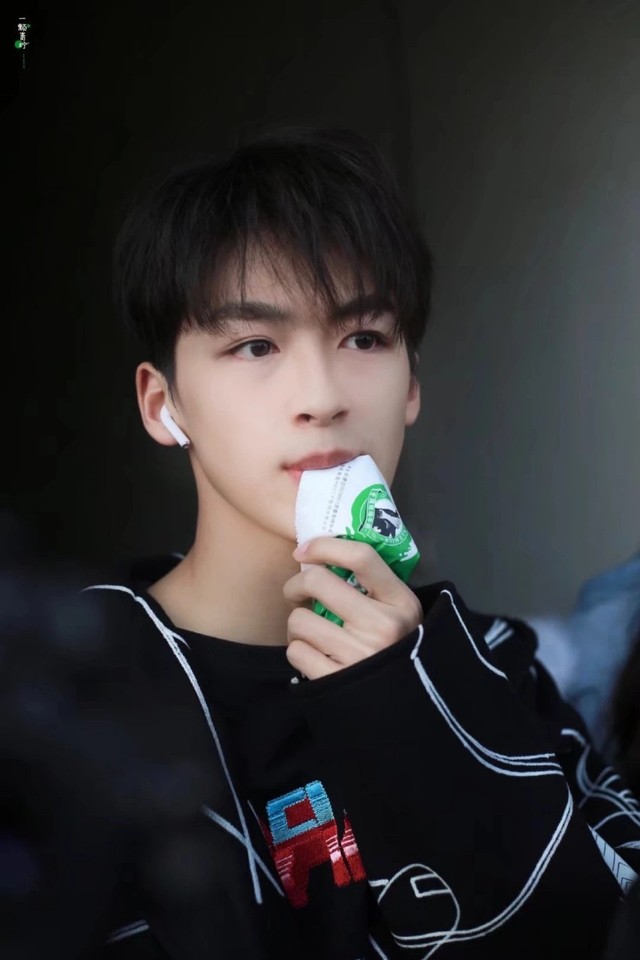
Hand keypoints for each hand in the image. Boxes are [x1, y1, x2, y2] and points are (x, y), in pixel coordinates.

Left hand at [283, 537, 422, 679]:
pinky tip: (315, 657)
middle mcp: (382, 626)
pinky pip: (297, 652)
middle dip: (296, 585)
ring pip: (299, 620)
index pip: (361, 557)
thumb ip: (374, 588)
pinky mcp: (337, 681)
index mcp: (400, 602)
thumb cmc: (396, 648)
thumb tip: (322, 559)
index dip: (324, 547)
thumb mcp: (400, 613)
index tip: (303, 552)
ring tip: (311, 633)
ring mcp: (359, 655)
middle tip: (297, 594)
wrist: (408, 703)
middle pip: (317, 581)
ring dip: (297, 625)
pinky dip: (300, 652)